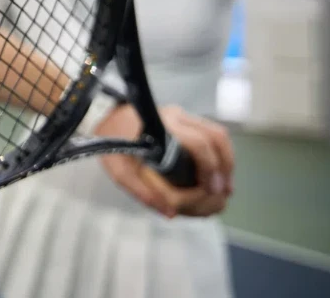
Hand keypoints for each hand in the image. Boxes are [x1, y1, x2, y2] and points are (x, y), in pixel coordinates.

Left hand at [95, 104, 233, 218]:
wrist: (104, 118)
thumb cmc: (110, 142)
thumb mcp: (119, 170)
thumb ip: (142, 191)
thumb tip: (171, 213)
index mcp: (161, 125)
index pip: (198, 143)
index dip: (210, 168)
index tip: (211, 190)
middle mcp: (176, 116)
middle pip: (216, 136)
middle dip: (224, 167)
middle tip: (222, 192)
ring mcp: (182, 116)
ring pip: (217, 135)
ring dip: (225, 162)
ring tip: (222, 188)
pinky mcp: (185, 120)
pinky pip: (210, 136)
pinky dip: (217, 156)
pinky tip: (213, 176)